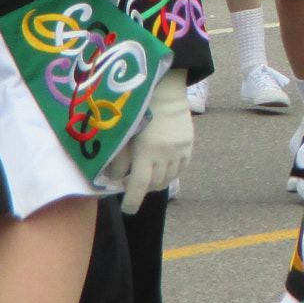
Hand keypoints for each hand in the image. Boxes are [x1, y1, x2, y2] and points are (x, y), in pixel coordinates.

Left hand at [110, 68, 192, 212]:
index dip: (132, 200)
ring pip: (169, 178)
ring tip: (147, 176)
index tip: (127, 209)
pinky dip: (170, 173)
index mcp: (147, 151)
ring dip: (156, 182)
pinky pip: (181, 168)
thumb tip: (115, 180)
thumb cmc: (140, 112)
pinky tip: (162, 169)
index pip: (140, 185)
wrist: (166, 93)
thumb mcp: (125, 136)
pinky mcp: (189, 145)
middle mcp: (165, 154)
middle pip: (155, 183)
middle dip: (143, 188)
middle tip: (132, 184)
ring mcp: (180, 150)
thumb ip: (119, 160)